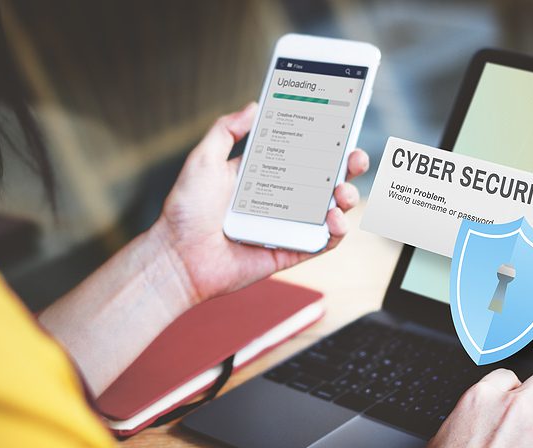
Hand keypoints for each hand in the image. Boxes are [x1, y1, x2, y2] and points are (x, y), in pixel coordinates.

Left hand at [153, 101, 369, 303]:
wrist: (178, 257)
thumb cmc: (186, 212)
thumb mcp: (203, 160)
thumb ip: (227, 130)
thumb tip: (254, 106)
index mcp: (265, 174)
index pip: (303, 152)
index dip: (325, 140)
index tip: (341, 126)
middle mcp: (282, 198)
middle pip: (326, 178)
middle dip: (348, 166)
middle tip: (355, 157)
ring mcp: (289, 225)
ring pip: (332, 209)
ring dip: (347, 197)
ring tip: (341, 193)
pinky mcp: (292, 251)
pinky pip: (324, 241)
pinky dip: (337, 231)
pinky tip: (334, 219)